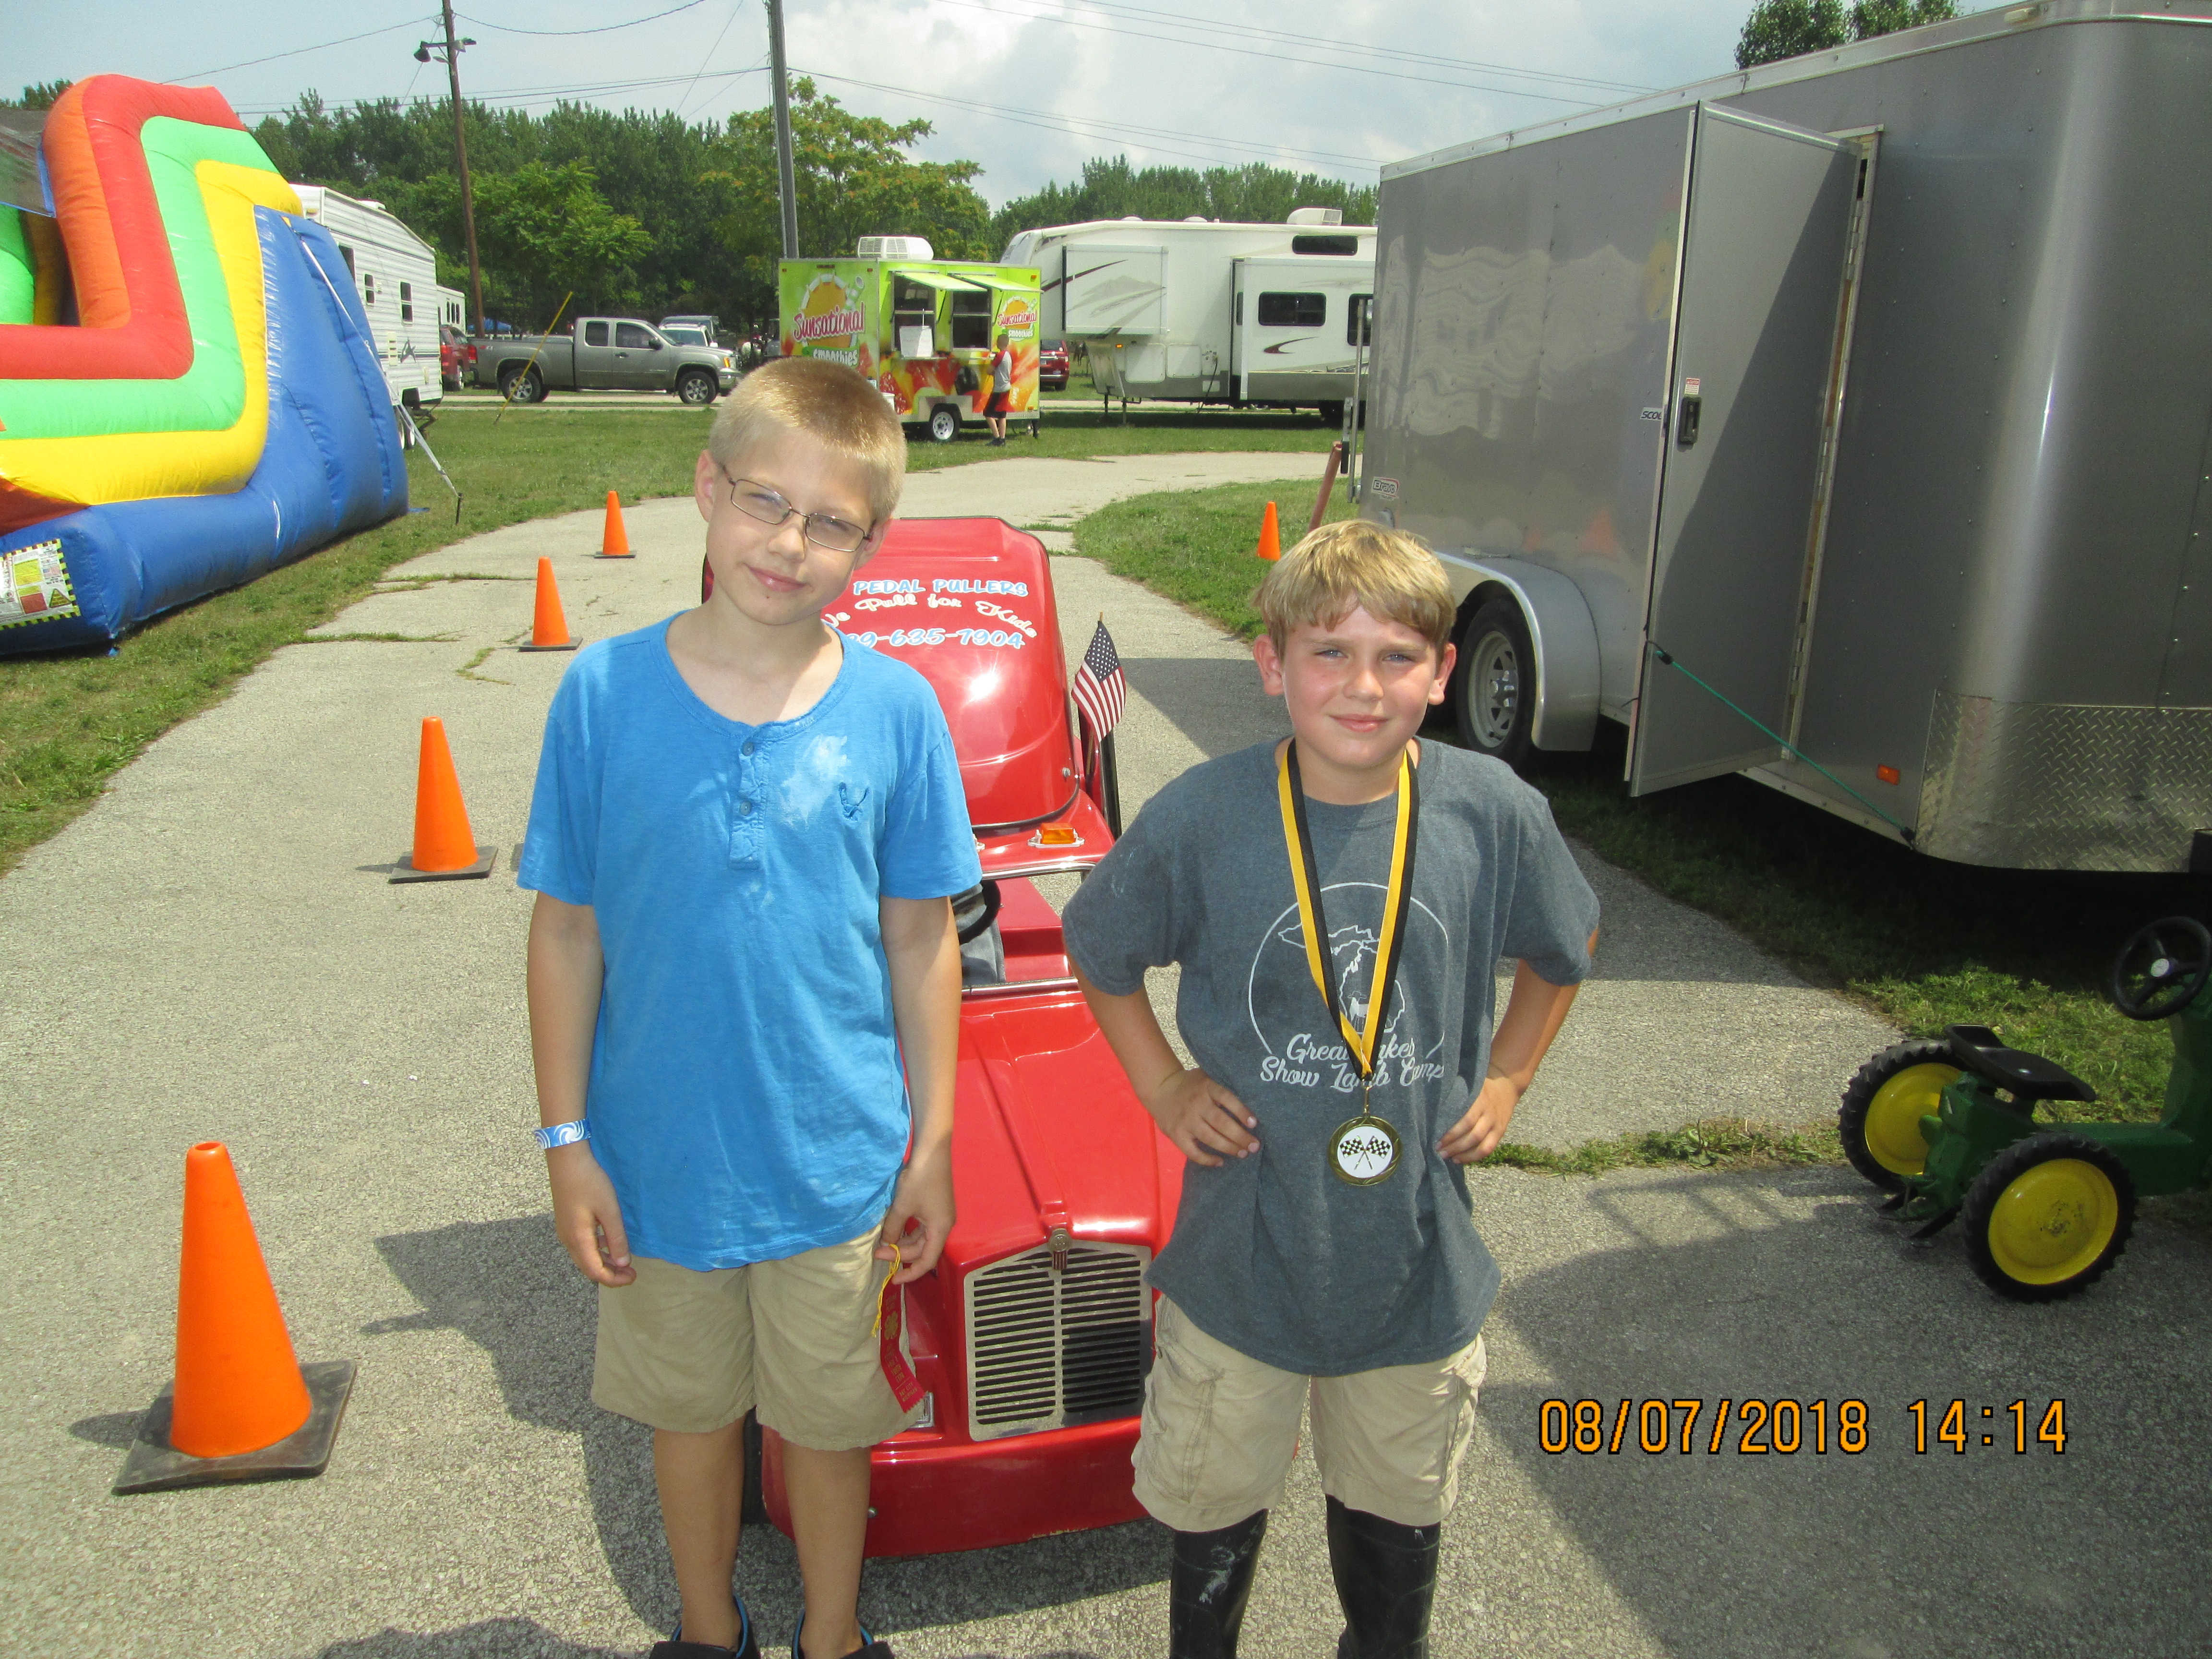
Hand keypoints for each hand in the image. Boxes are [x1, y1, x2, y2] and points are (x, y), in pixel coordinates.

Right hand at [547, 1142, 634, 1285]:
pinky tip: (608, 1241)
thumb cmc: (589, 1182)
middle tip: (630, 1272)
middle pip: (587, 1267)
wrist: (566, 1159)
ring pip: (584, 1256)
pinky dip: (596, 1249)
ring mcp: (565, 1231)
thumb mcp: (609, 1210)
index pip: (594, 1272)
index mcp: (578, 1240)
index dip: (614, 1279)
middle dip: (609, 1274)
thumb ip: (616, 1238)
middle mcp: (567, 1240)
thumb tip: (622, 1263)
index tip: (633, 1277)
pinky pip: (581, 1244)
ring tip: (622, 1259)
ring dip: (603, 1262)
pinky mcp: (566, 1222)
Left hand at [877, 1144, 953, 1283]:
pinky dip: (907, 1230)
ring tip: (883, 1242)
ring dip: (903, 1242)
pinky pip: (920, 1226)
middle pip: (922, 1250)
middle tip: (877, 1252)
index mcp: (940, 1229)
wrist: (932, 1151)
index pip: (927, 1261)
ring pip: (920, 1238)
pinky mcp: (934, 1205)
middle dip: (900, 1254)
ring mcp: (939, 1215)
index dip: (910, 1273)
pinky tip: (893, 1228)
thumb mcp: (902, 1207)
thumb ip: (893, 1229)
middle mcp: (943, 1225)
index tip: (893, 1279)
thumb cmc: (919, 1180)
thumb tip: (885, 1244)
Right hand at [1142, 1067, 1259, 1167]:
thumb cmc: (1191, 1085)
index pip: (1227, 1098)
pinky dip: (1207, 1159)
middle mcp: (1196, 1104)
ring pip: (1210, 1138)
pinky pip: (1192, 1151)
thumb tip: (1253, 1099)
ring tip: (1243, 1153)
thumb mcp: (1206, 1077)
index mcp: (1206, 1087)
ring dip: (1228, 1148)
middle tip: (1254, 1146)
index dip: (1241, 1112)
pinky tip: (1220, 1162)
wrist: (1160, 1089)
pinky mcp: (1176, 1134)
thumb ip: (1223, 1086)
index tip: (1254, 1124)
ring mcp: (1186, 1120)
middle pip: (1221, 1122)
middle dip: (1240, 1136)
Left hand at [1438, 1073, 1520, 1164]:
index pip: (1466, 1120)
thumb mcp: (1468, 1086)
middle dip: (1455, 1146)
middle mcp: (1490, 1113)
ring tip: (1448, 1157)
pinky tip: (1460, 1159)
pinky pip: (1488, 1149)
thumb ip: (1455, 1097)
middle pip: (1473, 1135)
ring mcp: (1496, 1124)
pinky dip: (1474, 1157)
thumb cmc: (1478, 1088)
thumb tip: (1431, 1110)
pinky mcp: (1500, 1133)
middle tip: (1439, 1151)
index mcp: (1480, 1100)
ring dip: (1463, 1154)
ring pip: (1482, 1145)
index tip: (1437, 1140)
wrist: (1506, 1086)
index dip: (1452, 1133)